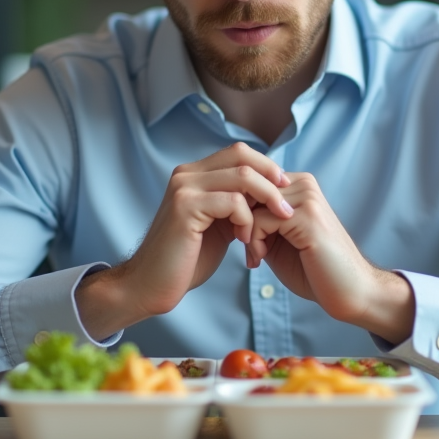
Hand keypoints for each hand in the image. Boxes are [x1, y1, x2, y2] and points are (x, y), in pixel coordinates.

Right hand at [76, 142, 291, 339]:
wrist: (152, 285)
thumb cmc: (187, 259)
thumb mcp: (218, 225)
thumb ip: (236, 204)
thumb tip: (269, 192)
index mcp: (194, 174)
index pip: (239, 153)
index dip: (267, 168)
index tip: (285, 192)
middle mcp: (186, 174)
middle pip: (242, 155)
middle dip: (272, 179)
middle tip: (287, 207)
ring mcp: (184, 188)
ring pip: (242, 176)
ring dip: (264, 202)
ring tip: (268, 228)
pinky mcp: (186, 207)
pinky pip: (233, 202)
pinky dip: (247, 221)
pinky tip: (245, 240)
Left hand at [248, 173, 415, 344]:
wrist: (351, 292)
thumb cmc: (314, 269)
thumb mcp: (279, 238)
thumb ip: (259, 220)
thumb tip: (228, 206)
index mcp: (299, 185)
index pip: (252, 182)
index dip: (241, 210)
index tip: (245, 240)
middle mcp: (304, 184)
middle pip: (249, 191)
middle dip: (240, 222)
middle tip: (249, 251)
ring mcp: (308, 198)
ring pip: (251, 205)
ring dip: (246, 235)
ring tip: (256, 257)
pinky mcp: (308, 217)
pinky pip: (260, 220)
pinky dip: (253, 243)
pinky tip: (259, 261)